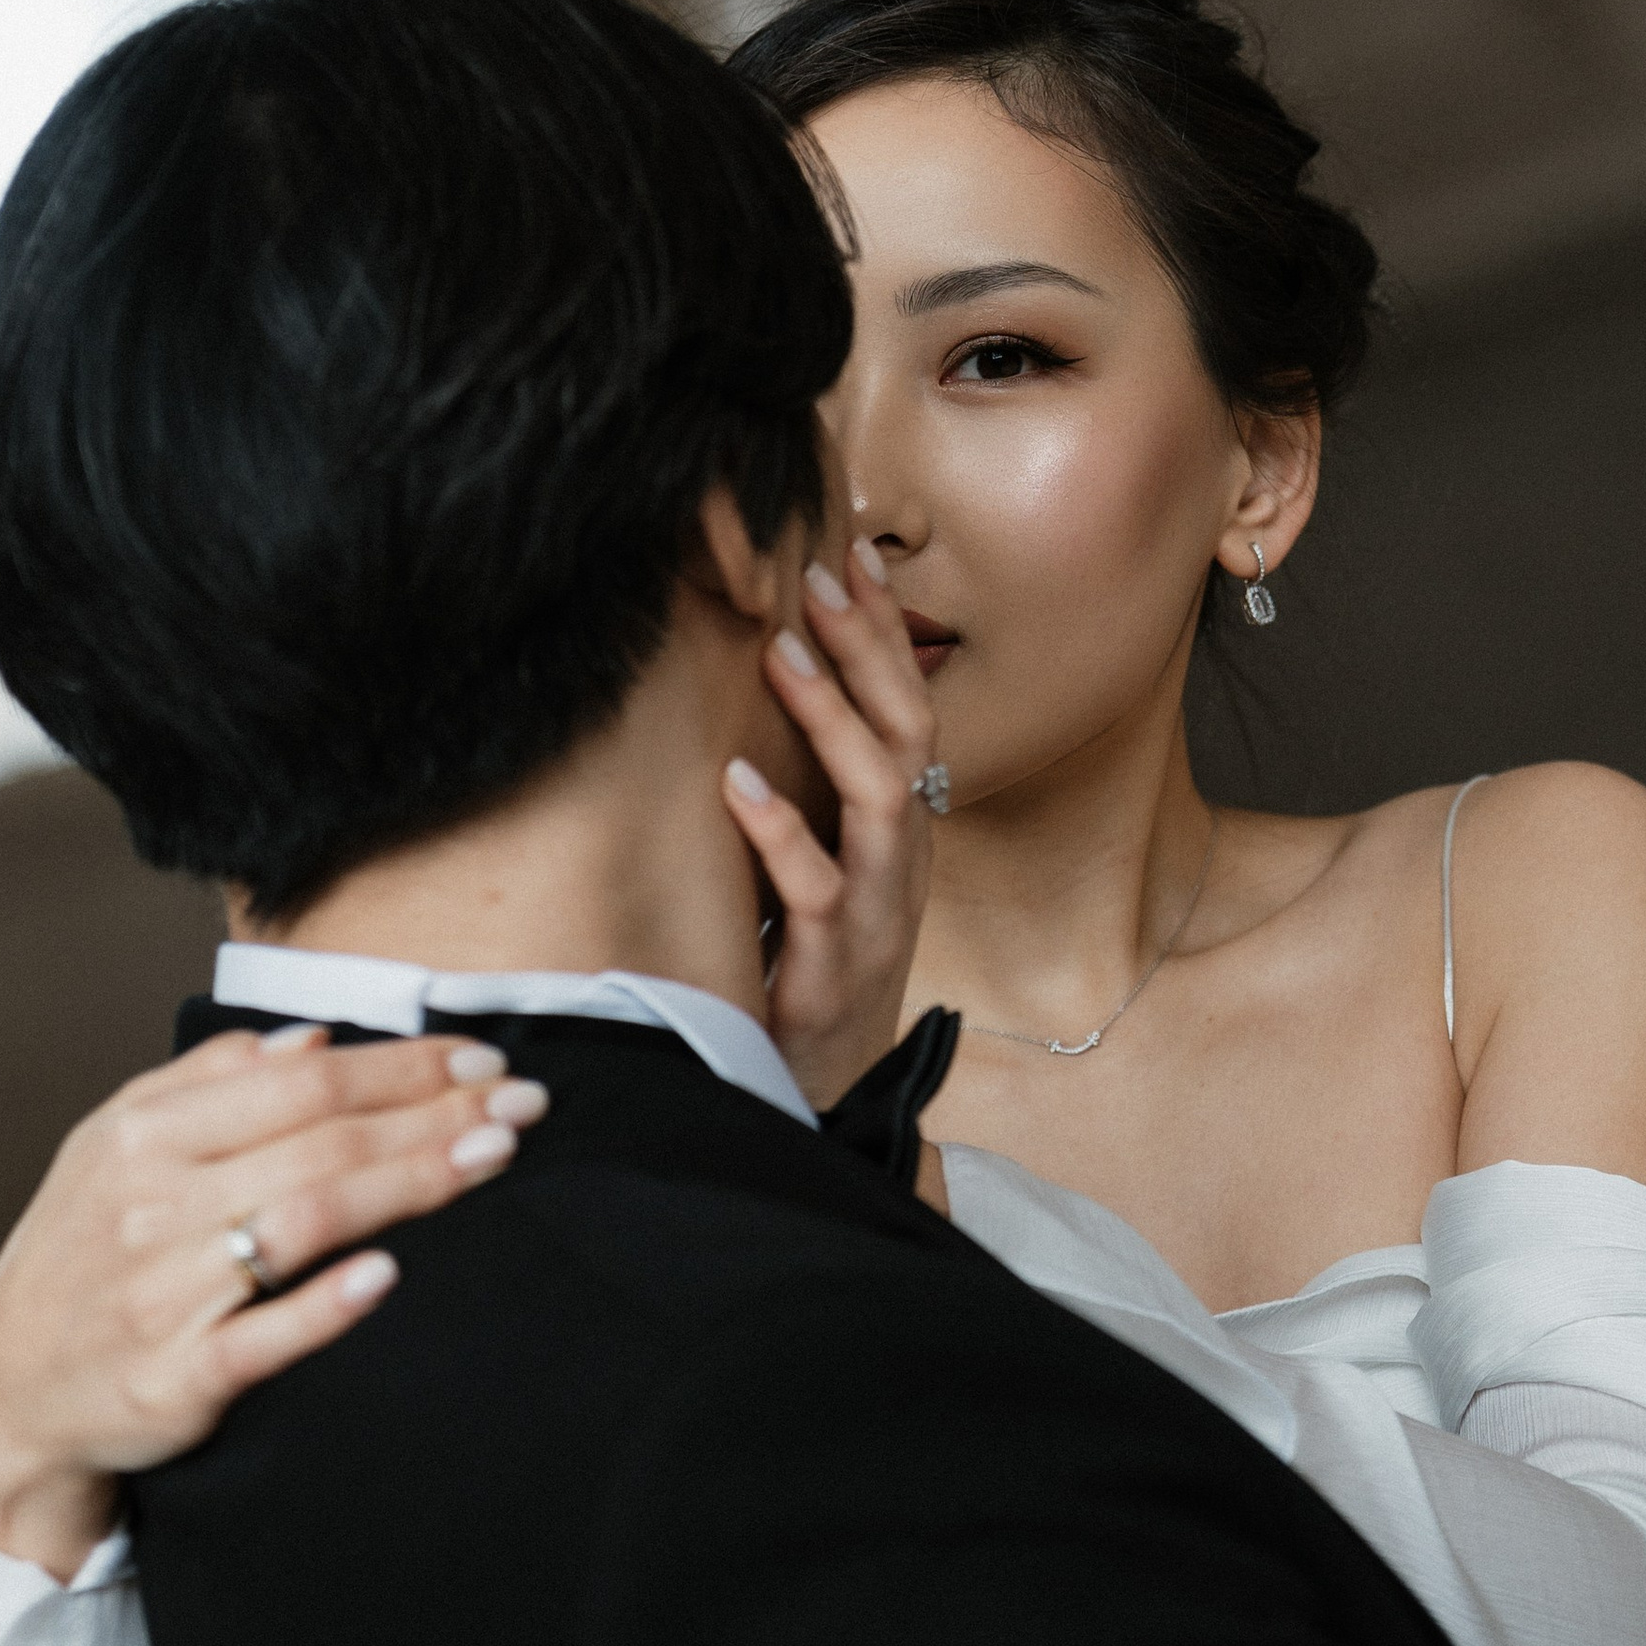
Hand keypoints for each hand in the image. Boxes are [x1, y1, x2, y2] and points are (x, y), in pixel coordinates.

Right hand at [0, 1025, 547, 1578]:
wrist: (6, 1396)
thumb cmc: (81, 1257)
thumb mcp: (113, 1148)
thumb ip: (206, 1082)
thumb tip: (311, 1039)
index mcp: (143, 1135)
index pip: (301, 1082)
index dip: (402, 1065)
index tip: (484, 1056)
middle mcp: (151, 1204)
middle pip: (320, 1142)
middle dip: (433, 1113)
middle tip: (524, 1101)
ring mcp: (162, 1294)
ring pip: (304, 1223)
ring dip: (408, 1185)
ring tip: (492, 1157)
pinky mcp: (172, 1381)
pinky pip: (259, 1339)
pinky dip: (322, 1306)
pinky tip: (387, 1277)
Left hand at [721, 538, 938, 1110]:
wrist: (821, 1090)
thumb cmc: (807, 964)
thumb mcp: (820, 865)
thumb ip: (807, 790)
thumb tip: (758, 690)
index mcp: (901, 830)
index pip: (909, 710)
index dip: (886, 634)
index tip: (853, 554)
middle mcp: (902, 859)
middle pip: (908, 734)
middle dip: (869, 650)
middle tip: (820, 574)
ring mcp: (876, 911)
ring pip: (880, 799)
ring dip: (832, 719)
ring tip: (780, 652)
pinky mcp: (834, 964)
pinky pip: (815, 889)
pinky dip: (780, 832)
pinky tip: (736, 783)